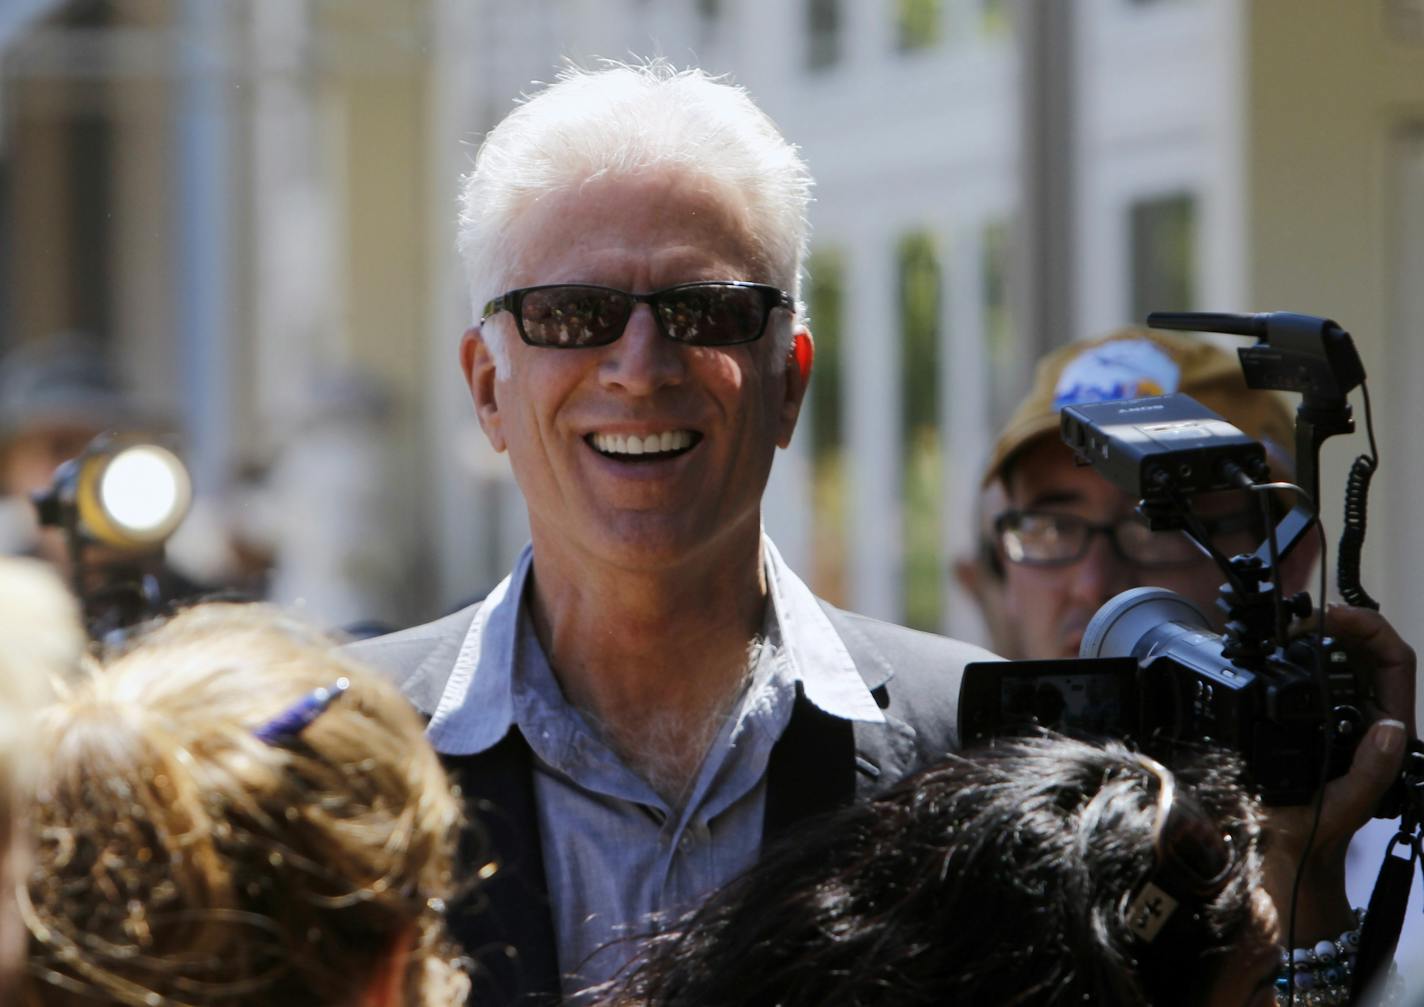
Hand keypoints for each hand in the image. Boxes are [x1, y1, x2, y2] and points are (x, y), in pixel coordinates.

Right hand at [1262, 605, 1414, 937]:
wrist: (1284, 852)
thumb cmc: (1316, 833)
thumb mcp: (1348, 805)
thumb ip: (1374, 769)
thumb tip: (1391, 725)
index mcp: (1383, 730)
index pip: (1393, 662)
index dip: (1369, 630)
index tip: (1333, 618)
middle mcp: (1363, 714)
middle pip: (1364, 648)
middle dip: (1338, 622)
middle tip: (1300, 618)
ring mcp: (1334, 712)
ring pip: (1335, 654)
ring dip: (1313, 633)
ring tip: (1284, 626)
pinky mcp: (1302, 715)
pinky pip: (1305, 671)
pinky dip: (1289, 652)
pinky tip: (1269, 648)